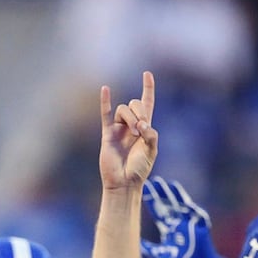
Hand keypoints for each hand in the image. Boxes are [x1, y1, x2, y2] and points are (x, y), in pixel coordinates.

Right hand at [98, 71, 156, 192]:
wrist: (124, 182)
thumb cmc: (139, 169)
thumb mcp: (152, 150)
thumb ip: (150, 134)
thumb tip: (141, 123)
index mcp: (145, 128)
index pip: (147, 103)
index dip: (148, 88)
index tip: (147, 74)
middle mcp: (131, 125)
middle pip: (135, 104)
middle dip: (140, 112)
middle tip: (142, 129)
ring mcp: (118, 129)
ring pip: (123, 110)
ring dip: (131, 118)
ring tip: (135, 133)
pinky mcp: (107, 134)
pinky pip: (105, 114)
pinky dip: (105, 102)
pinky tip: (105, 89)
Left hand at [140, 176, 231, 257]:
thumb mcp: (160, 256)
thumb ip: (148, 249)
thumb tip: (133, 243)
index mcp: (169, 228)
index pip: (159, 211)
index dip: (152, 200)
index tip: (145, 189)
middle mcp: (179, 223)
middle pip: (169, 205)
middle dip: (163, 193)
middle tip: (154, 181)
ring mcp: (190, 224)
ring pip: (182, 205)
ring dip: (176, 195)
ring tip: (169, 184)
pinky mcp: (201, 228)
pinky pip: (197, 216)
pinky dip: (192, 210)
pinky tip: (186, 203)